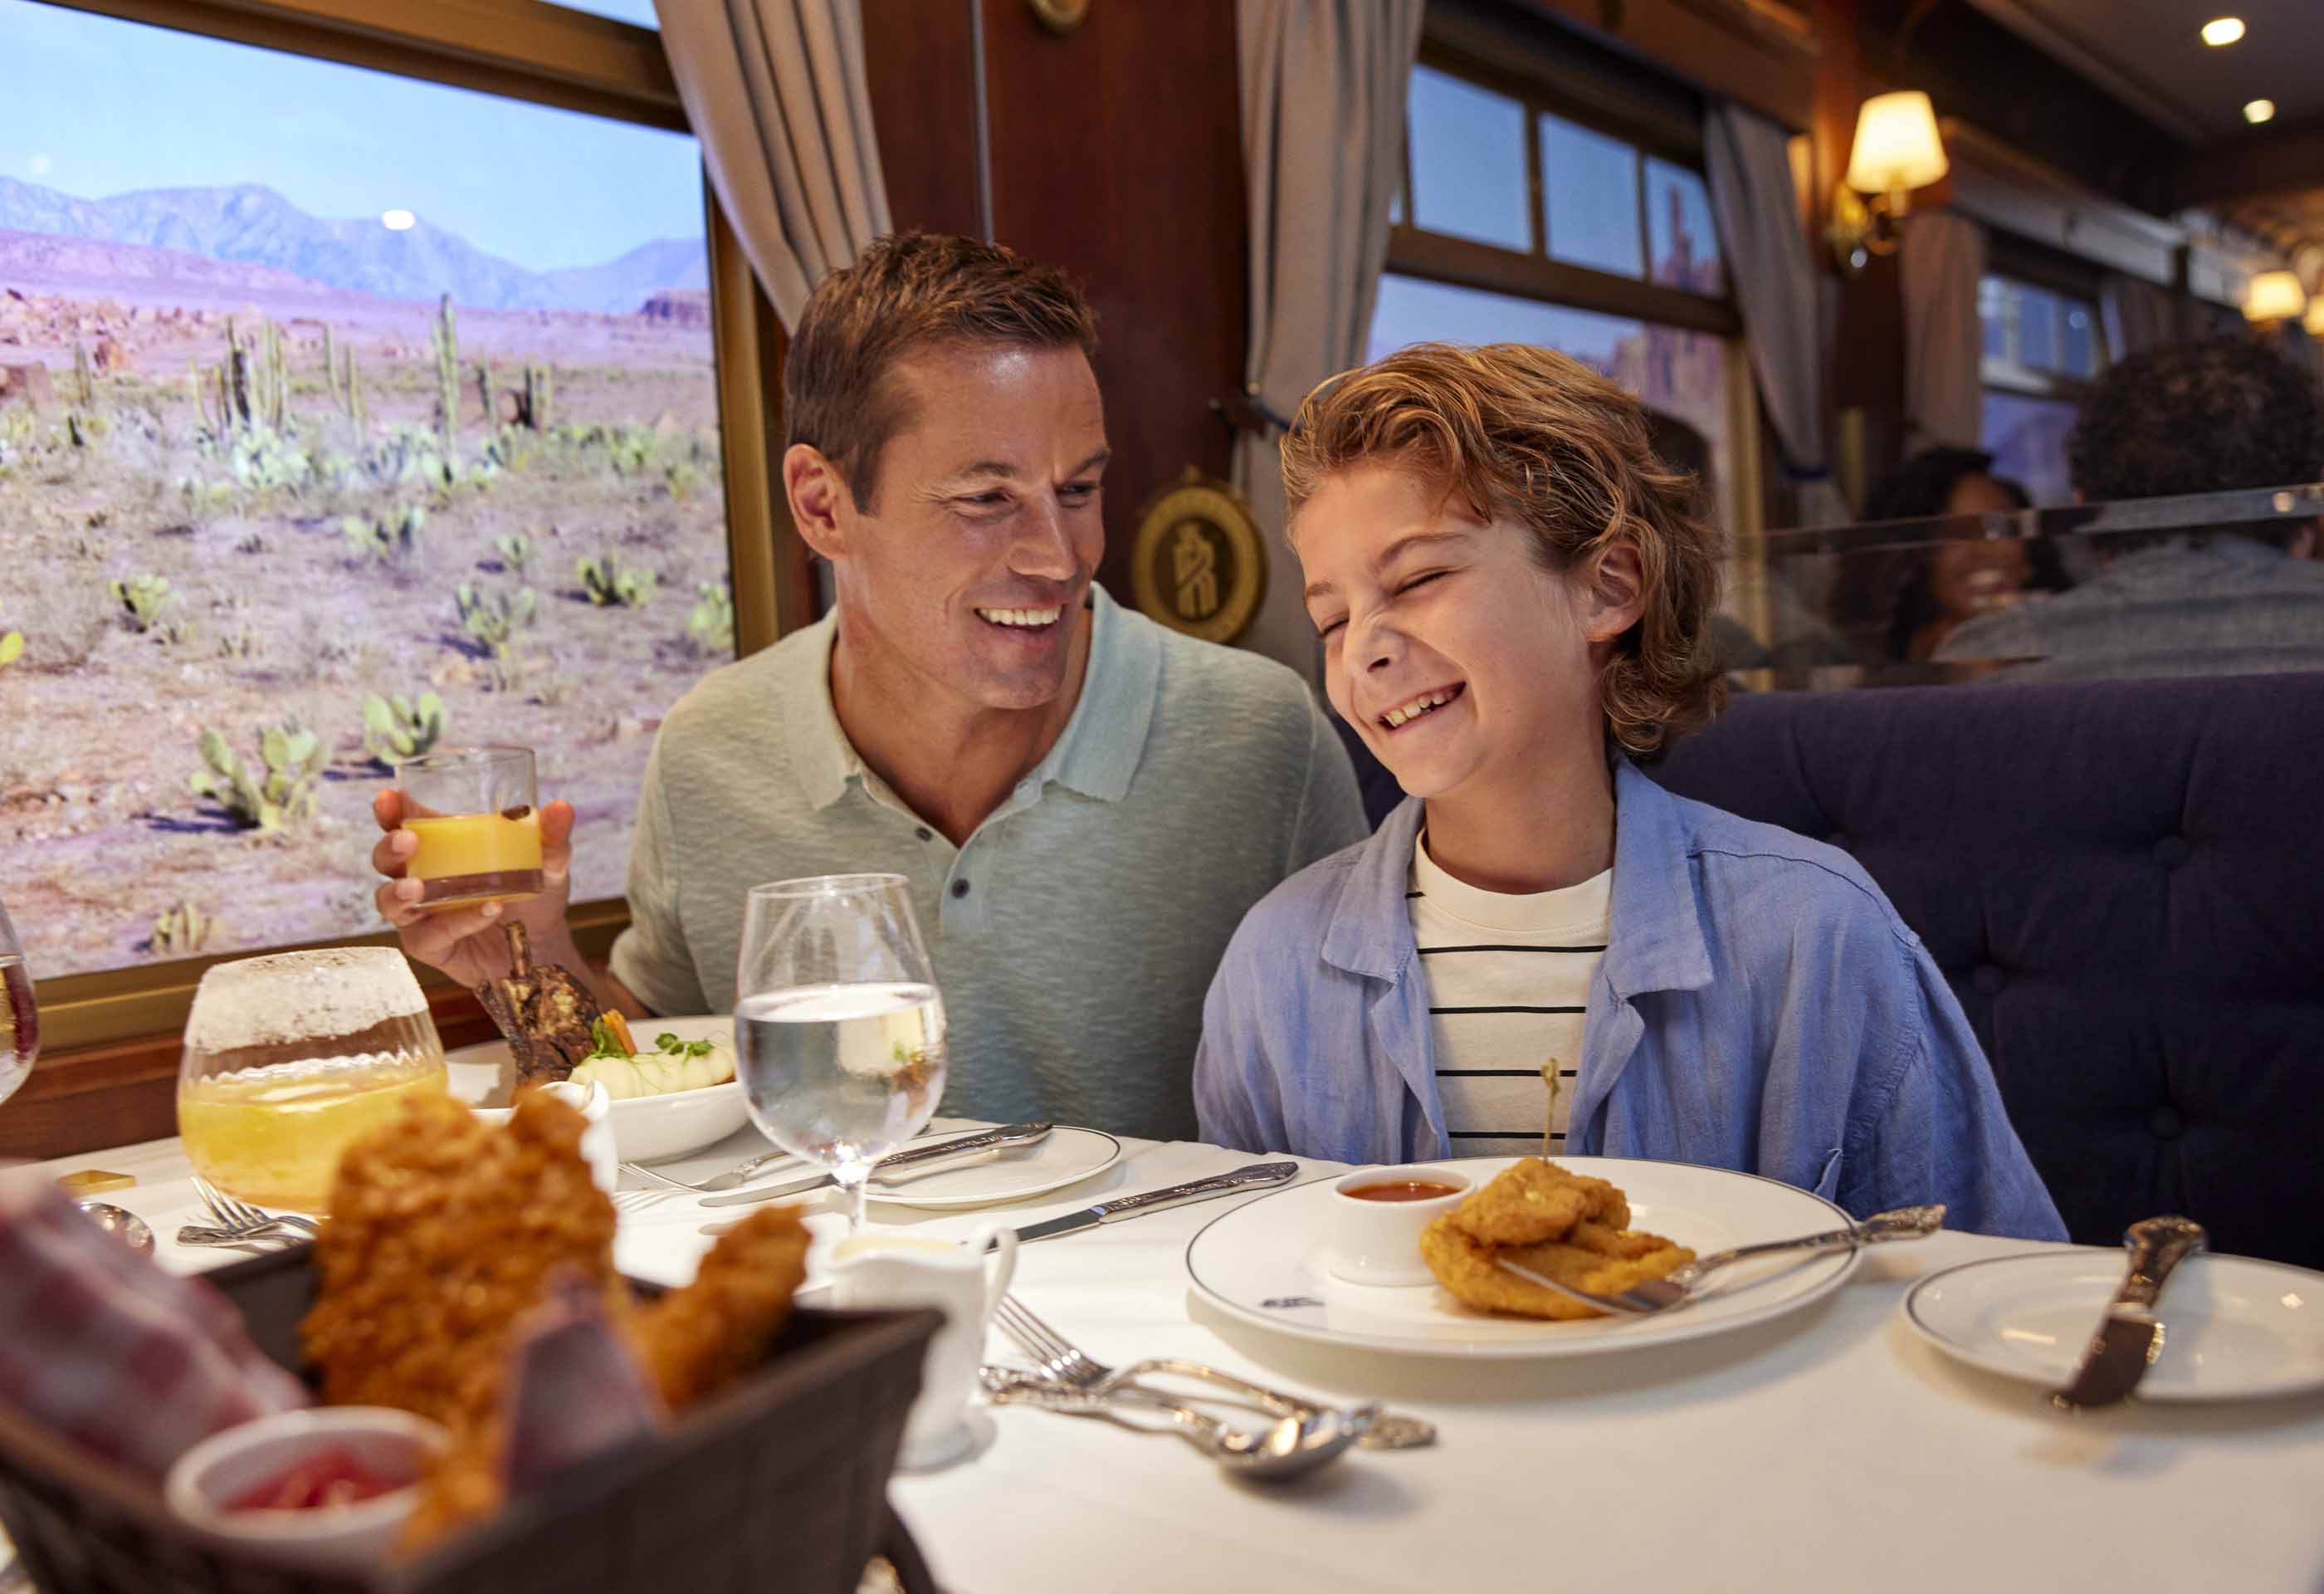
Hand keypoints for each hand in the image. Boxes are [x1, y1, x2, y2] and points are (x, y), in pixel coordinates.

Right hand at [371, 789, 577, 988]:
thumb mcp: (548, 862)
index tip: (388, 798)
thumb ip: (551, 837)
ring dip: (399, 892)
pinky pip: (431, 934)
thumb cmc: (534, 893)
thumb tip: (561, 808)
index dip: (388, 810)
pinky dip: (457, 922)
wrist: (544, 944)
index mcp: (439, 847)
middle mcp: (420, 877)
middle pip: (385, 860)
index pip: (401, 822)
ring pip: (389, 902)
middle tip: (408, 841)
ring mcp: (421, 914)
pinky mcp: (429, 946)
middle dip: (389, 848)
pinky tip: (486, 910)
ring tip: (419, 887)